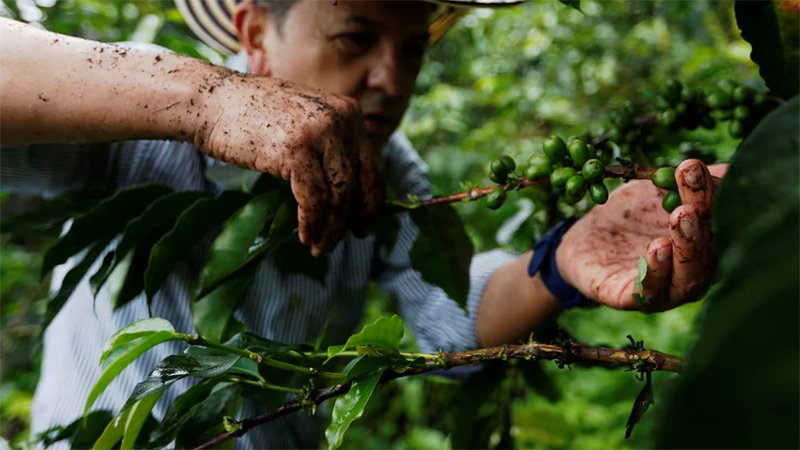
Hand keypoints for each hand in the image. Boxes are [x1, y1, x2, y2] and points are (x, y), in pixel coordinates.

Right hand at [194, 73, 380, 256]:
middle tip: (335, 241)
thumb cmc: (251, 115)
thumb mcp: (303, 124)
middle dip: (348, 220)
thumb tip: (348, 196)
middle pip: (355, 183)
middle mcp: (342, 119)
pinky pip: (314, 199)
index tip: (361, 225)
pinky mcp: (297, 151)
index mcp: (349, 112)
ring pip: (338, 195)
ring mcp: (321, 133)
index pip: (370, 166)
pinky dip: (311, 223)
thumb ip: (328, 150)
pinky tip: (304, 236)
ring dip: (329, 228)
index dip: (368, 201)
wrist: (211, 100)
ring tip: (317, 248)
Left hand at [555, 159, 725, 311]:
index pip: (721, 223)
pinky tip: (657, 246)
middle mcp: (693, 273)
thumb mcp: (653, 192)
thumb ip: (685, 182)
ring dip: (687, 245)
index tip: (694, 166)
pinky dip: (655, 270)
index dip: (712, 194)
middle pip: (709, 250)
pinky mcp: (630, 300)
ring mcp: (666, 292)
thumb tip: (730, 166)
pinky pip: (648, 291)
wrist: (580, 242)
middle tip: (693, 195)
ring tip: (681, 216)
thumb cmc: (626, 218)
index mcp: (705, 247)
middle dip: (703, 218)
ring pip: (688, 276)